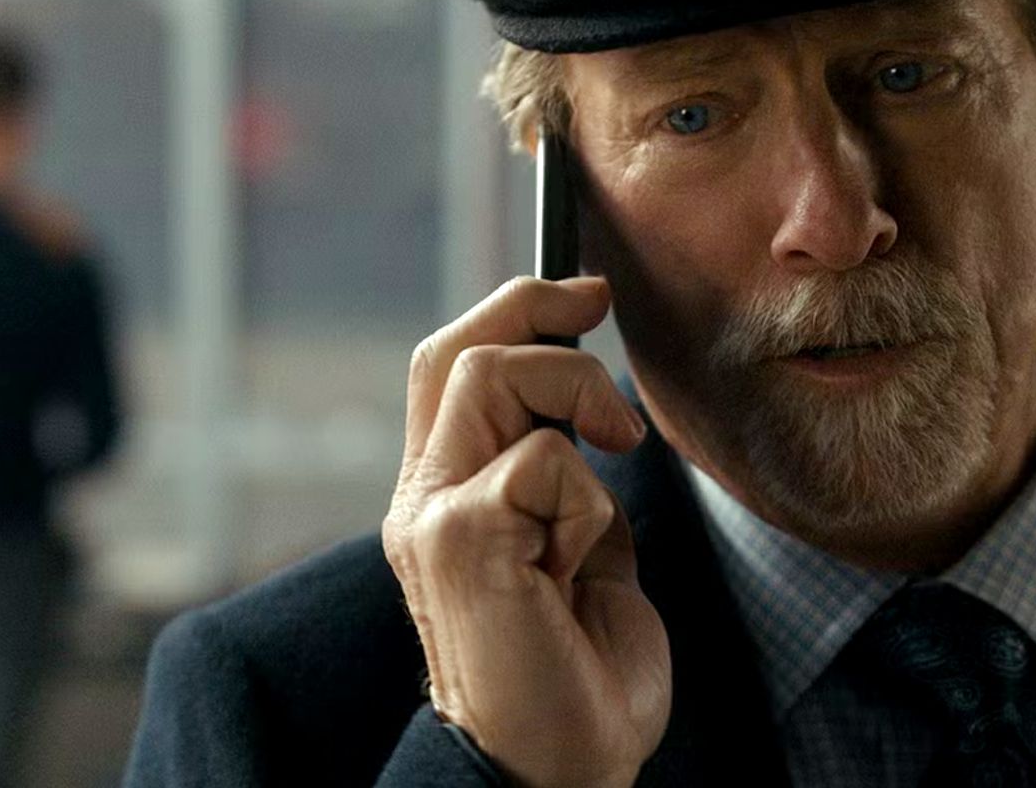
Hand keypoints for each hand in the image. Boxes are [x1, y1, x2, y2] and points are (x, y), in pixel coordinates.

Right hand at [382, 276, 671, 787]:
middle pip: (458, 347)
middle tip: (604, 335)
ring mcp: (432, 518)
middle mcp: (423, 498)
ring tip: (612, 466)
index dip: (514, 308)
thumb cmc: (581, 671)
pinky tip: (580, 565)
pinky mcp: (459, 541)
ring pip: (490, 375)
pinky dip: (588, 501)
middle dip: (541, 318)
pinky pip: (542, 460)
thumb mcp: (582, 548)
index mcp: (447, 495)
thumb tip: (594, 408)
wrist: (563, 767)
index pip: (449, 362)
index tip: (586, 294)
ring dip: (576, 401)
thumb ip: (569, 481)